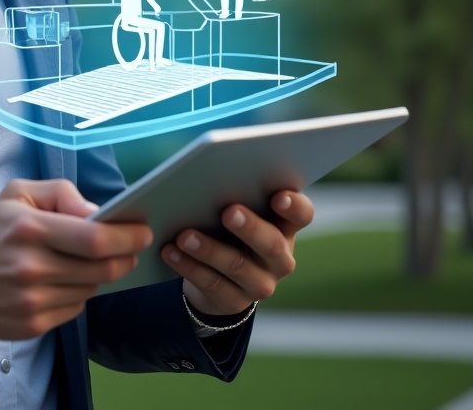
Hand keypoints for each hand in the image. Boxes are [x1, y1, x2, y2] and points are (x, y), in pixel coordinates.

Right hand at [0, 179, 152, 340]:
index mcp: (29, 229)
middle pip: (102, 267)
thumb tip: (97, 211)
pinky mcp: (34, 324)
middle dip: (125, 256)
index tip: (142, 229)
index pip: (94, 237)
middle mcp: (32, 267)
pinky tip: (67, 280)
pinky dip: (80, 292)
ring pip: (92, 288)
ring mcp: (33, 300)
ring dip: (102, 274)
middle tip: (132, 247)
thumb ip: (61, 193)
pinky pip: (76, 307)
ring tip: (94, 260)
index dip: (126, 235)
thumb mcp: (17, 194)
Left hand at [160, 190, 313, 317]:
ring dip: (209, 250)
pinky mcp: (235, 300)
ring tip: (184, 236)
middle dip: (250, 227)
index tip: (278, 196)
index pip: (302, 214)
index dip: (294, 206)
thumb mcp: (236, 209)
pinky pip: (212, 284)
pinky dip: (189, 266)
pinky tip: (170, 252)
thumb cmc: (226, 226)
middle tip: (228, 211)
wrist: (218, 274)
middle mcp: (280, 257)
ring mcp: (261, 282)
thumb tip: (204, 173)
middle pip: (272, 243)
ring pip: (238, 267)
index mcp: (284, 225)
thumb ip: (232, 192)